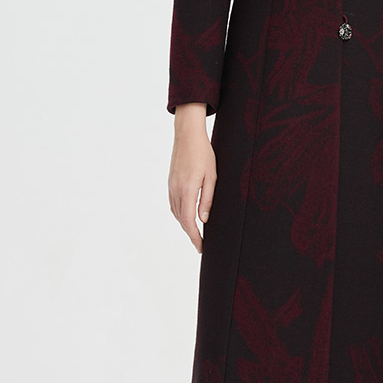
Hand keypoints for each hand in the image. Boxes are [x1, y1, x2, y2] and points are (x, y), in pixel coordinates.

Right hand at [168, 124, 216, 252]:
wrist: (187, 135)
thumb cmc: (203, 153)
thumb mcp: (212, 176)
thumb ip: (208, 199)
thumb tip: (204, 219)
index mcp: (187, 190)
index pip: (189, 221)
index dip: (195, 237)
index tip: (201, 247)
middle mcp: (176, 190)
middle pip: (181, 220)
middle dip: (191, 234)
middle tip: (201, 244)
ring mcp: (171, 186)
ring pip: (176, 213)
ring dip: (185, 225)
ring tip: (196, 233)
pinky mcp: (170, 182)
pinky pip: (173, 204)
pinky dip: (180, 214)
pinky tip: (187, 216)